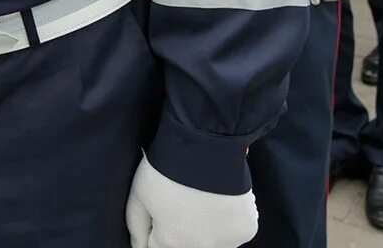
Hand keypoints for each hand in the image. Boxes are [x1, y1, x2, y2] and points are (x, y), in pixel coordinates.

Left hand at [125, 154, 257, 247]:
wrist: (206, 145)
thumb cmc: (168, 169)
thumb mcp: (138, 195)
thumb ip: (136, 227)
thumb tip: (139, 247)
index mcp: (171, 244)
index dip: (155, 232)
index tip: (158, 215)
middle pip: (185, 246)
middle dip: (179, 232)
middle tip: (179, 203)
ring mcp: (227, 241)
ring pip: (210, 243)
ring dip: (204, 231)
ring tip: (199, 202)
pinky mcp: (246, 230)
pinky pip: (232, 233)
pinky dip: (225, 222)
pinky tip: (217, 201)